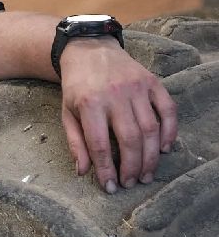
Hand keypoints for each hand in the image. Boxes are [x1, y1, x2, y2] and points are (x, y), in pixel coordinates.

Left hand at [59, 39, 176, 192]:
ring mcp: (137, 88)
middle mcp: (115, 95)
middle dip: (132, 166)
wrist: (90, 50)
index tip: (110, 186)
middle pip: (130, 139)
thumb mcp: (67, 113)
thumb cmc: (77, 86)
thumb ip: (76, 143)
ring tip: (146, 174)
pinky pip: (168, 110)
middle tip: (131, 183)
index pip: (101, 145)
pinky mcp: (152, 82)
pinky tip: (164, 149)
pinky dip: (170, 131)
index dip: (107, 169)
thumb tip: (83, 172)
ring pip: (151, 128)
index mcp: (90, 104)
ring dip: (150, 156)